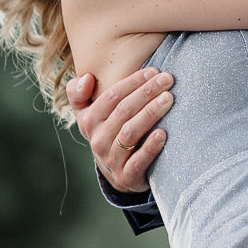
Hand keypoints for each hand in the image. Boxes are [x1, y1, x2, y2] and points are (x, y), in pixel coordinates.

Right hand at [67, 66, 173, 194]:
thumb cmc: (108, 134)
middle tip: (167, 80)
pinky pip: (138, 160)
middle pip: (123, 111)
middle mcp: (98, 140)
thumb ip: (79, 93)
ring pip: (130, 132)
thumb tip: (87, 77)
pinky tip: (163, 133)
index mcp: (88, 121)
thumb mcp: (88, 115)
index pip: (110, 97)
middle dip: (146, 92)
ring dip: (150, 113)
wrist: (117, 173)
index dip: (132, 82)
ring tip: (168, 99)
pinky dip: (150, 146)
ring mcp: (111, 159)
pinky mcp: (126, 176)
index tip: (154, 71)